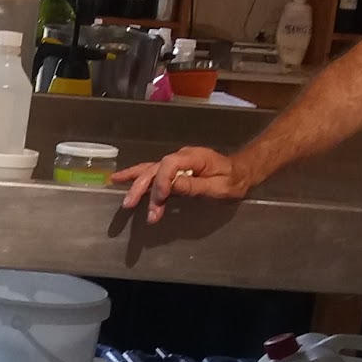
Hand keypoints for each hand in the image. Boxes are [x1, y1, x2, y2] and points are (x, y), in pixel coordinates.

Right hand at [113, 146, 251, 224]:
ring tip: (123, 198)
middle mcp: (182, 156)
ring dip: (137, 185)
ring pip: (151, 171)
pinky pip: (152, 172)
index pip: (170, 165)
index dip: (161, 181)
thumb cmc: (233, 181)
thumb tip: (171, 186)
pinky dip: (136, 176)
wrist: (241, 173)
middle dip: (143, 188)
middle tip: (131, 204)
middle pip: (156, 169)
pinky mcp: (173, 170)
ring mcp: (176, 162)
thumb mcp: (219, 187)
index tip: (160, 199)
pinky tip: (120, 179)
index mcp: (194, 157)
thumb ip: (195, 186)